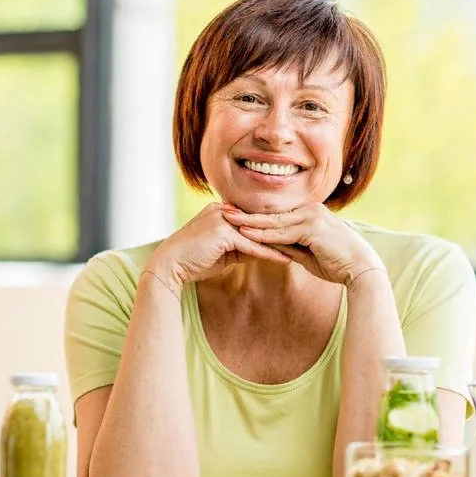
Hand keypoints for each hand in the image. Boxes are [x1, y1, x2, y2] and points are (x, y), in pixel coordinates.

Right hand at [146, 203, 291, 289]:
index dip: (275, 230)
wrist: (170, 266)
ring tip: (302, 251)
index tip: (295, 238)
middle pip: (260, 223)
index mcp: (222, 210)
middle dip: (283, 233)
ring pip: (258, 232)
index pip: (255, 220)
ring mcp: (222, 218)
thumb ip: (241, 247)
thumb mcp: (222, 252)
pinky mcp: (222, 232)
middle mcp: (223, 209)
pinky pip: (252, 244)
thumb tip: (260, 249)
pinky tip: (286, 259)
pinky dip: (269, 253)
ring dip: (281, 243)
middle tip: (306, 241)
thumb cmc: (193, 261)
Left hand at [223, 203, 384, 286]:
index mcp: (310, 213)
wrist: (360, 269)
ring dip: (249, 221)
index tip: (234, 215)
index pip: (277, 214)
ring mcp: (312, 217)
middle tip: (223, 210)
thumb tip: (272, 249)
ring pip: (274, 221)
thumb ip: (290, 248)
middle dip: (247, 213)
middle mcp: (311, 210)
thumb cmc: (337, 264)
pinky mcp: (313, 227)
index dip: (255, 215)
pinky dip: (263, 234)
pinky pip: (283, 232)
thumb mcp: (307, 255)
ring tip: (227, 219)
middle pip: (273, 213)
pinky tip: (245, 233)